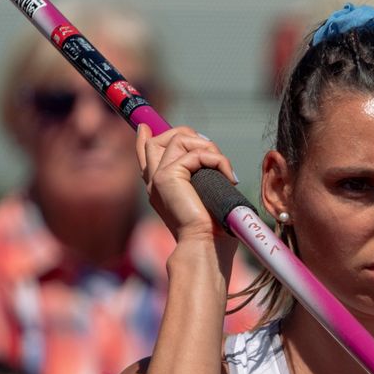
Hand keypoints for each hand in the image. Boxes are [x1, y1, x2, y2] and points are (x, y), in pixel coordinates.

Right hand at [135, 124, 236, 245]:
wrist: (206, 246)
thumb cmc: (212, 230)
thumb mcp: (205, 197)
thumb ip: (199, 177)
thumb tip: (209, 157)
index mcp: (160, 188)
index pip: (145, 155)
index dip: (144, 139)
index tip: (145, 127)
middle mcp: (154, 181)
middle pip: (159, 139)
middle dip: (189, 135)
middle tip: (212, 151)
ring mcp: (157, 177)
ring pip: (179, 139)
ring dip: (208, 148)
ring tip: (223, 168)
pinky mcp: (166, 177)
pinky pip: (195, 154)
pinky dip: (217, 160)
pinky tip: (229, 177)